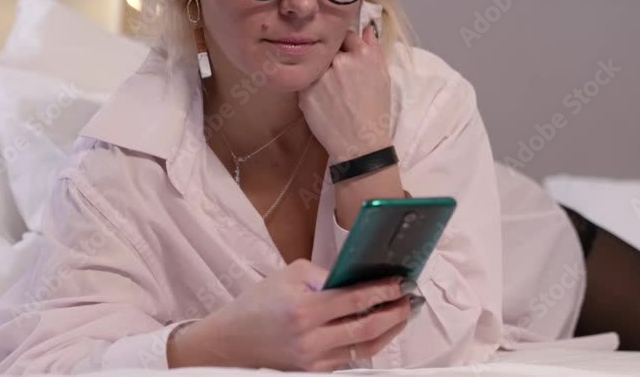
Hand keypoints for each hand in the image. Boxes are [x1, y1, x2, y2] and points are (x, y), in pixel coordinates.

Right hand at [168, 259, 411, 370]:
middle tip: (410, 299)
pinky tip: (380, 330)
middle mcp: (311, 339)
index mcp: (304, 309)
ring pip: (365, 348)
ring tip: (402, 314)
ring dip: (389, 331)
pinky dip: (369, 343)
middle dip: (395, 312)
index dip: (384, 290)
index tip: (401, 282)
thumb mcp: (288, 274)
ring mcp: (313, 360)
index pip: (356, 299)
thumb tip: (358, 275)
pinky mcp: (314, 372)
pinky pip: (350, 358)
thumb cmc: (258, 304)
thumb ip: (325, 273)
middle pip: (367, 327)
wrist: (229, 343)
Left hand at [299, 22, 391, 161]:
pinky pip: (305, 81)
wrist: (360, 143)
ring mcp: (320, 75)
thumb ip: (374, 48)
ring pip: (314, 64)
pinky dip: (311, 88)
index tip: (346, 57)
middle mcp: (339, 60)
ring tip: (329, 91)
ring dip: (319, 71)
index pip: (346, 35)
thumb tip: (367, 27)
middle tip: (337, 77)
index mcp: (362, 54)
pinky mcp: (304, 91)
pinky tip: (322, 101)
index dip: (345, 46)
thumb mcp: (382, 77)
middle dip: (331, 57)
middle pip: (328, 48)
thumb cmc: (376, 111)